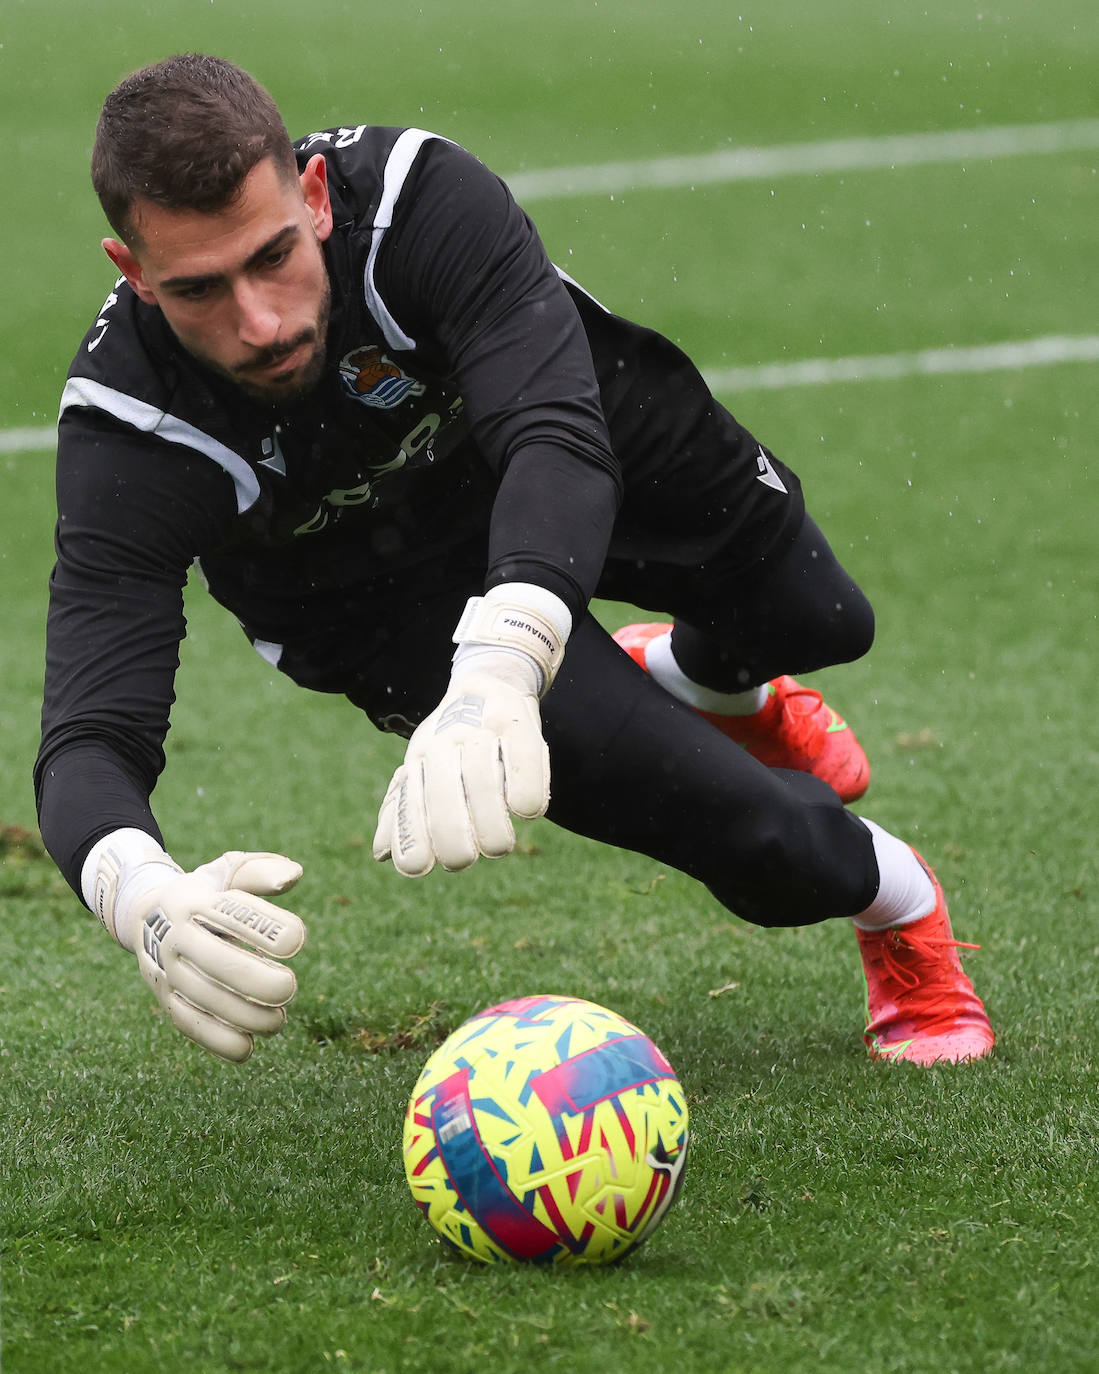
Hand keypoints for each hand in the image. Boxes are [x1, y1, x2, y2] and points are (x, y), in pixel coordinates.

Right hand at [87, 835, 306, 1062]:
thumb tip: (295, 875)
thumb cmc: (205, 891)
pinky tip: (249, 1048)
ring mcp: (166, 970)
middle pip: (217, 962)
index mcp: (195, 900)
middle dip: (259, 980)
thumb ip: (261, 871)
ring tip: (279, 1020)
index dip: (265, 929)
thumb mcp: (227, 870)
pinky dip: (219, 1040)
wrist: (143, 915)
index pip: (232, 914)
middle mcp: (176, 936)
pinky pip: (189, 1024)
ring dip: (247, 1015)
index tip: (297, 940)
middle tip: (290, 987)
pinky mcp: (164, 998)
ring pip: (205, 998)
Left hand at [373, 584, 570, 877]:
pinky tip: (526, 813)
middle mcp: (445, 742)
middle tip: (464, 860)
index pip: (410, 802)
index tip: (418, 868)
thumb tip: (380, 854)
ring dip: (491, 825)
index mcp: (420, 758)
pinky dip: (525, 791)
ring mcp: (482, 730)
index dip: (410, 839)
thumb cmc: (453, 743)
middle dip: (452, 839)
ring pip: (482, 780)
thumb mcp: (423, 770)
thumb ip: (403, 812)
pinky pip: (522, 759)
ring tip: (499, 848)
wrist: (489, 683)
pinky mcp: (517, 721)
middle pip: (444, 794)